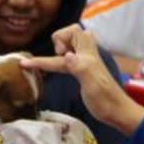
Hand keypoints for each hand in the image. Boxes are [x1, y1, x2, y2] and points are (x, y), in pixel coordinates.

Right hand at [22, 27, 143, 135]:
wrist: (118, 112)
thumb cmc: (105, 101)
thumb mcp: (92, 85)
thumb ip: (80, 67)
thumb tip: (67, 55)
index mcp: (87, 56)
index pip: (61, 51)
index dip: (42, 59)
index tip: (24, 64)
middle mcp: (87, 54)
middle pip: (70, 31)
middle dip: (60, 40)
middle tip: (60, 58)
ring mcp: (86, 60)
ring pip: (71, 40)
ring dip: (62, 45)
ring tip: (61, 61)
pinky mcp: (84, 68)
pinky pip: (70, 53)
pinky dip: (62, 55)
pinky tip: (60, 63)